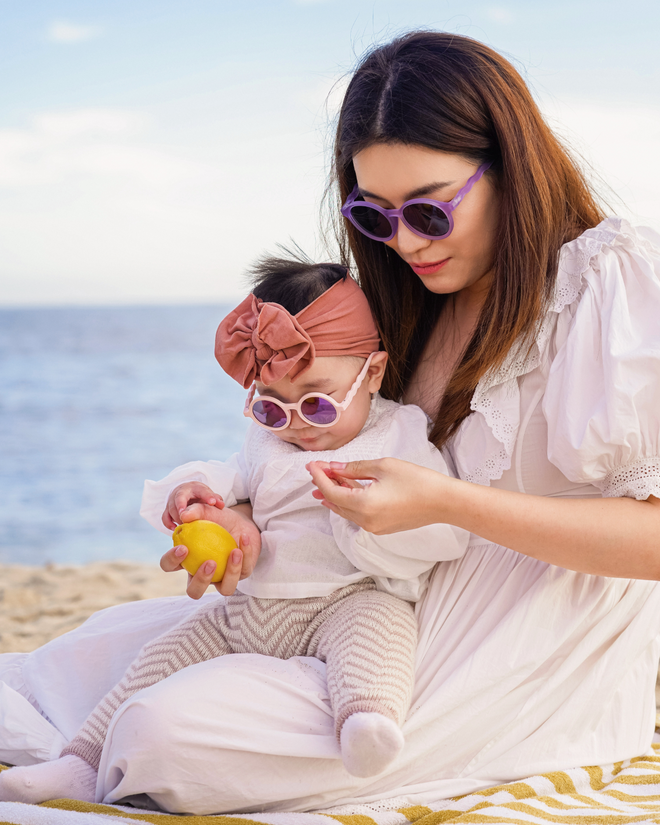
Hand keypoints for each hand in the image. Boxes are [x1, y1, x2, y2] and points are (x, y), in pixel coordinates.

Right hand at [159, 501, 260, 598]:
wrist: (241, 522)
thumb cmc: (219, 520)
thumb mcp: (208, 512)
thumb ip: (195, 511)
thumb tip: (185, 515)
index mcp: (187, 561)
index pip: (169, 566)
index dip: (171, 561)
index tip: (183, 548)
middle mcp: (203, 575)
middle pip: (194, 592)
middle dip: (201, 581)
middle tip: (209, 562)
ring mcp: (224, 577)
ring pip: (225, 590)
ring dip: (231, 573)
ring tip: (234, 552)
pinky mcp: (242, 574)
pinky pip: (244, 570)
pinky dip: (246, 553)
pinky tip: (244, 538)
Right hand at [162, 482, 223, 529]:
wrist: (187, 491)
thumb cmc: (200, 495)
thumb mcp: (208, 494)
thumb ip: (215, 499)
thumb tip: (221, 505)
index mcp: (195, 488)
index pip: (202, 491)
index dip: (207, 496)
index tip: (212, 503)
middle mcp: (181, 492)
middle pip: (179, 498)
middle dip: (181, 506)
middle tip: (185, 516)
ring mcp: (172, 501)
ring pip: (171, 508)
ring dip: (177, 518)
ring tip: (186, 526)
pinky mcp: (167, 509)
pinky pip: (165, 517)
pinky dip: (168, 523)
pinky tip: (175, 529)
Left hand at [307, 458, 449, 533]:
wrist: (443, 502)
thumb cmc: (417, 481)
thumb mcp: (383, 467)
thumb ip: (354, 468)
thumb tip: (334, 468)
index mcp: (362, 505)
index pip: (330, 491)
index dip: (319, 476)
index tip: (312, 464)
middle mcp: (365, 521)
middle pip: (335, 503)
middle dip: (324, 485)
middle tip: (317, 470)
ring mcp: (373, 527)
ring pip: (346, 511)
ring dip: (335, 495)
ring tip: (325, 482)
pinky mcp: (382, 527)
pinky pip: (358, 515)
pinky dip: (349, 502)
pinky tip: (347, 491)